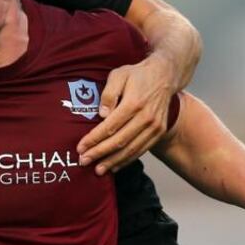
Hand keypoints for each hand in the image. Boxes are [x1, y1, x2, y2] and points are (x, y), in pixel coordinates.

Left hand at [77, 53, 175, 174]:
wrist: (164, 76)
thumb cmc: (137, 75)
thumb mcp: (119, 75)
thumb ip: (108, 93)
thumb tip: (101, 114)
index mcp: (134, 103)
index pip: (110, 126)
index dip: (94, 139)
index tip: (80, 148)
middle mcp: (146, 117)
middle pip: (119, 141)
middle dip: (99, 153)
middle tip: (84, 161)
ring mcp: (154, 126)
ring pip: (131, 149)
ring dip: (113, 161)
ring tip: (98, 170)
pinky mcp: (159, 132)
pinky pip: (141, 150)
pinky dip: (127, 160)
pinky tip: (115, 166)